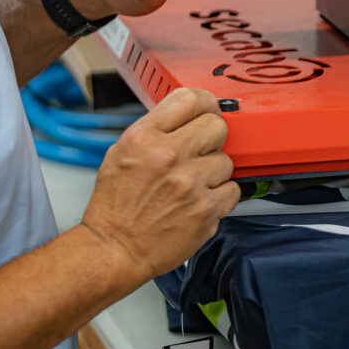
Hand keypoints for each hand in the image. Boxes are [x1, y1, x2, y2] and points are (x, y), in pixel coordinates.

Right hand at [82, 88, 240, 280]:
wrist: (115, 248)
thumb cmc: (117, 207)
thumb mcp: (122, 154)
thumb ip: (155, 132)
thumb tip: (186, 117)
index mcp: (144, 138)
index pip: (190, 99)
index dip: (205, 103)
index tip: (209, 110)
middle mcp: (168, 156)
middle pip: (217, 126)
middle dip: (212, 139)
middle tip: (200, 153)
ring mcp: (190, 183)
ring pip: (226, 161)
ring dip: (214, 172)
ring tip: (193, 185)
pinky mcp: (206, 209)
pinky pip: (233, 189)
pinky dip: (221, 197)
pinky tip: (200, 201)